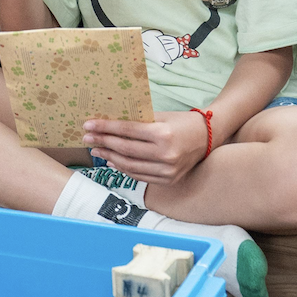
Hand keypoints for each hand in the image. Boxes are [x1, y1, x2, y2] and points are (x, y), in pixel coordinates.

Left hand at [82, 111, 207, 185]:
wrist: (209, 136)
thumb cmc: (182, 121)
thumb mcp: (161, 115)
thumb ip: (138, 120)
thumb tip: (109, 123)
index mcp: (163, 133)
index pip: (127, 131)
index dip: (105, 128)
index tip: (89, 125)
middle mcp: (165, 154)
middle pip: (125, 149)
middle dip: (103, 142)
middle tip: (87, 138)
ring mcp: (167, 170)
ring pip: (130, 165)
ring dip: (110, 157)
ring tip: (96, 150)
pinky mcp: (168, 180)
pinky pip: (140, 176)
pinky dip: (123, 169)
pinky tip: (112, 161)